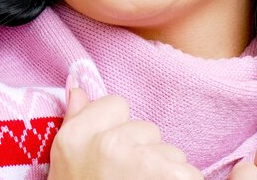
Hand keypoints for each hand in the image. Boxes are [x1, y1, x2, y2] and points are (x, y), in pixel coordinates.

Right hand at [48, 78, 203, 179]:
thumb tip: (76, 85)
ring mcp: (137, 158)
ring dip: (164, 174)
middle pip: (145, 129)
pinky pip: (187, 171)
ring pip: (169, 151)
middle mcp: (105, 143)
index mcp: (74, 139)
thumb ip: (77, 123)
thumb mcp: (69, 168)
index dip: (117, 132)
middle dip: (143, 155)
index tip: (110, 160)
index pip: (116, 104)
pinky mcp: (167, 174)